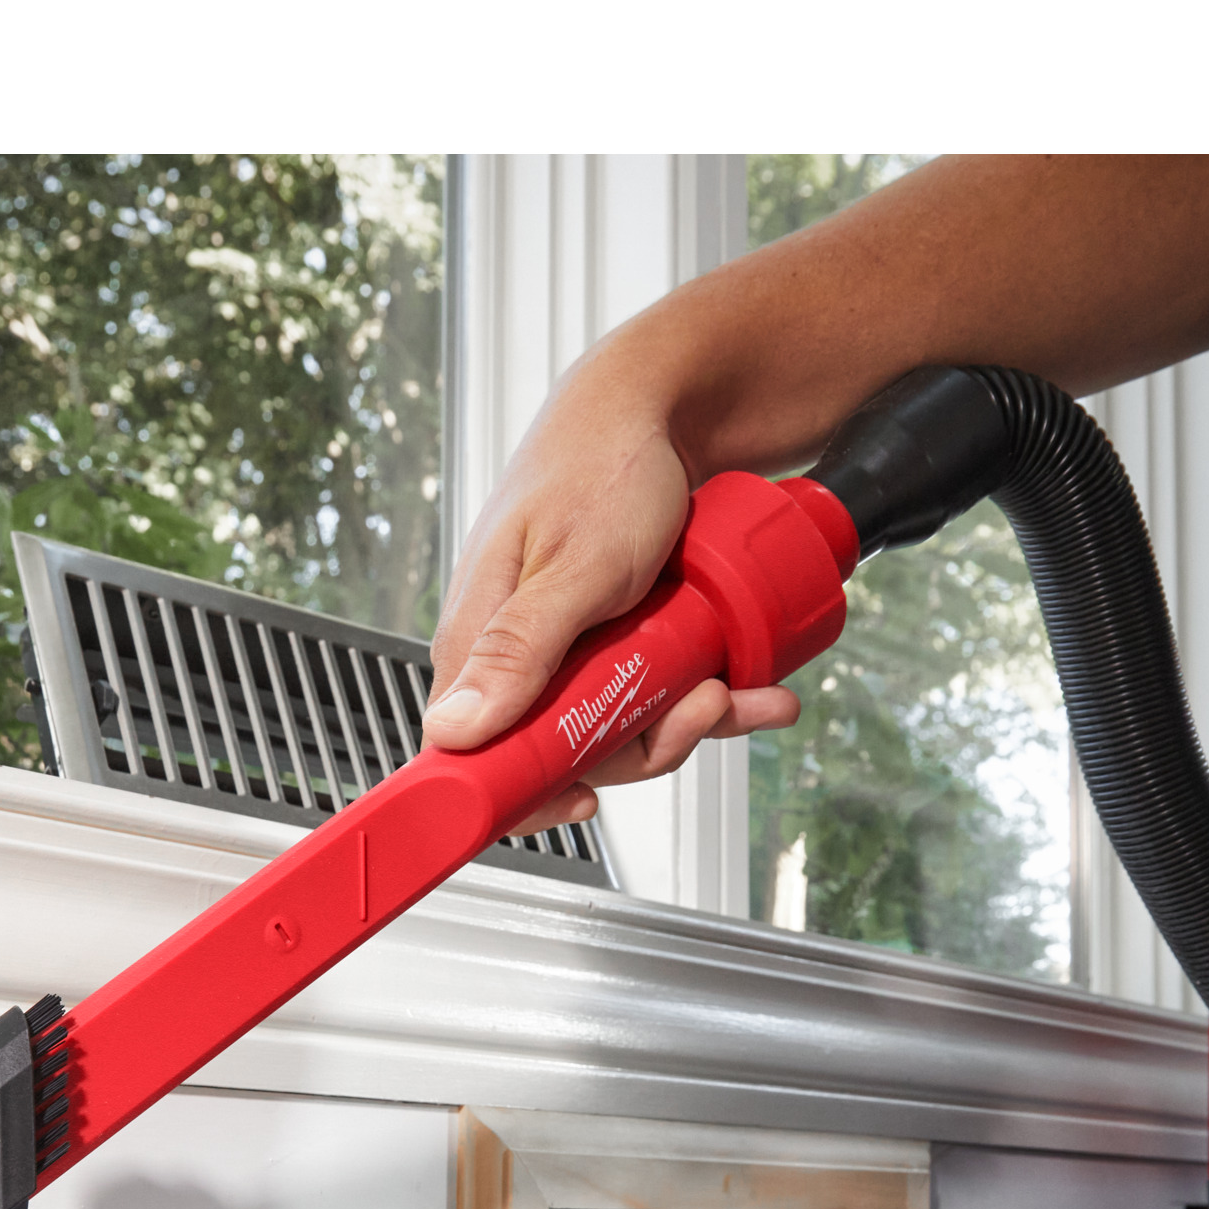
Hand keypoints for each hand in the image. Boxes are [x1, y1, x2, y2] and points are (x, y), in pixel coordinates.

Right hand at [423, 372, 799, 834]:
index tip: (581, 802)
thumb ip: (517, 652)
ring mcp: (569, 655)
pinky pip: (656, 697)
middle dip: (641, 743)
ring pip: (621, 730)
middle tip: (698, 703)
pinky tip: (753, 688)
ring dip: (688, 720)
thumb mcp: (570, 566)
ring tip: (735, 686)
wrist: (668, 405)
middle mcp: (515, 658)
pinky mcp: (615, 647)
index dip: (524, 794)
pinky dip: (709, 699)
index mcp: (476, 644)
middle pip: (564, 754)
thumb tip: (456, 731)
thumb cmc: (602, 465)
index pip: (470, 757)